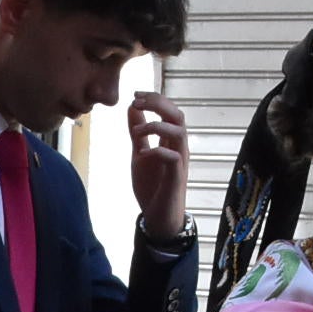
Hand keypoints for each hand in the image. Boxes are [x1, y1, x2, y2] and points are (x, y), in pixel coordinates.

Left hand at [127, 89, 189, 233]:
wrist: (157, 217)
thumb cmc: (152, 185)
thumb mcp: (139, 153)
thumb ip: (138, 132)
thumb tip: (132, 107)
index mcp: (170, 141)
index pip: (169, 111)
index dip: (155, 99)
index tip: (135, 94)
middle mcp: (179, 148)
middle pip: (177, 115)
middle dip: (158, 104)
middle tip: (136, 101)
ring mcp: (179, 162)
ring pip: (179, 133)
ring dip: (156, 126)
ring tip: (136, 131)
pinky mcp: (176, 178)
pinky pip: (174, 158)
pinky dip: (158, 151)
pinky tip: (143, 154)